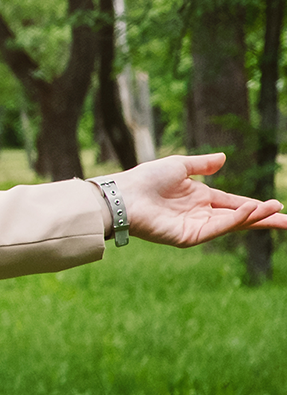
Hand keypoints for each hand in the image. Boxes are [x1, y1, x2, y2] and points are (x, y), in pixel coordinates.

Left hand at [106, 154, 286, 247]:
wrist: (123, 194)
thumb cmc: (144, 179)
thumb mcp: (178, 165)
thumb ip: (202, 164)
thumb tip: (224, 158)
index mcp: (199, 198)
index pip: (234, 203)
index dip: (255, 205)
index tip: (278, 206)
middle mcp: (200, 214)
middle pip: (239, 218)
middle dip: (264, 218)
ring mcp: (195, 227)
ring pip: (232, 224)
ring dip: (254, 217)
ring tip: (275, 210)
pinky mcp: (188, 237)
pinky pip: (217, 228)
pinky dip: (235, 220)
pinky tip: (249, 210)